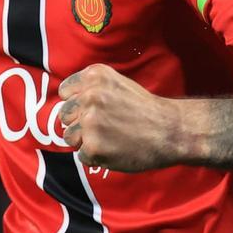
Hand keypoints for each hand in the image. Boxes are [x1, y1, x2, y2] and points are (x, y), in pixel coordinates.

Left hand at [57, 64, 183, 171]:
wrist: (169, 130)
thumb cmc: (144, 109)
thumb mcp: (117, 83)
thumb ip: (91, 89)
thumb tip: (68, 102)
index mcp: (94, 76)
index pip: (64, 92)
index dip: (76, 103)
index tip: (89, 109)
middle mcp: (89, 96)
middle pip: (64, 115)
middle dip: (78, 123)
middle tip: (103, 127)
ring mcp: (90, 122)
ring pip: (69, 137)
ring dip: (85, 142)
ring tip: (109, 138)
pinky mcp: (93, 146)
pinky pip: (82, 155)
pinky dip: (96, 157)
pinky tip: (114, 149)